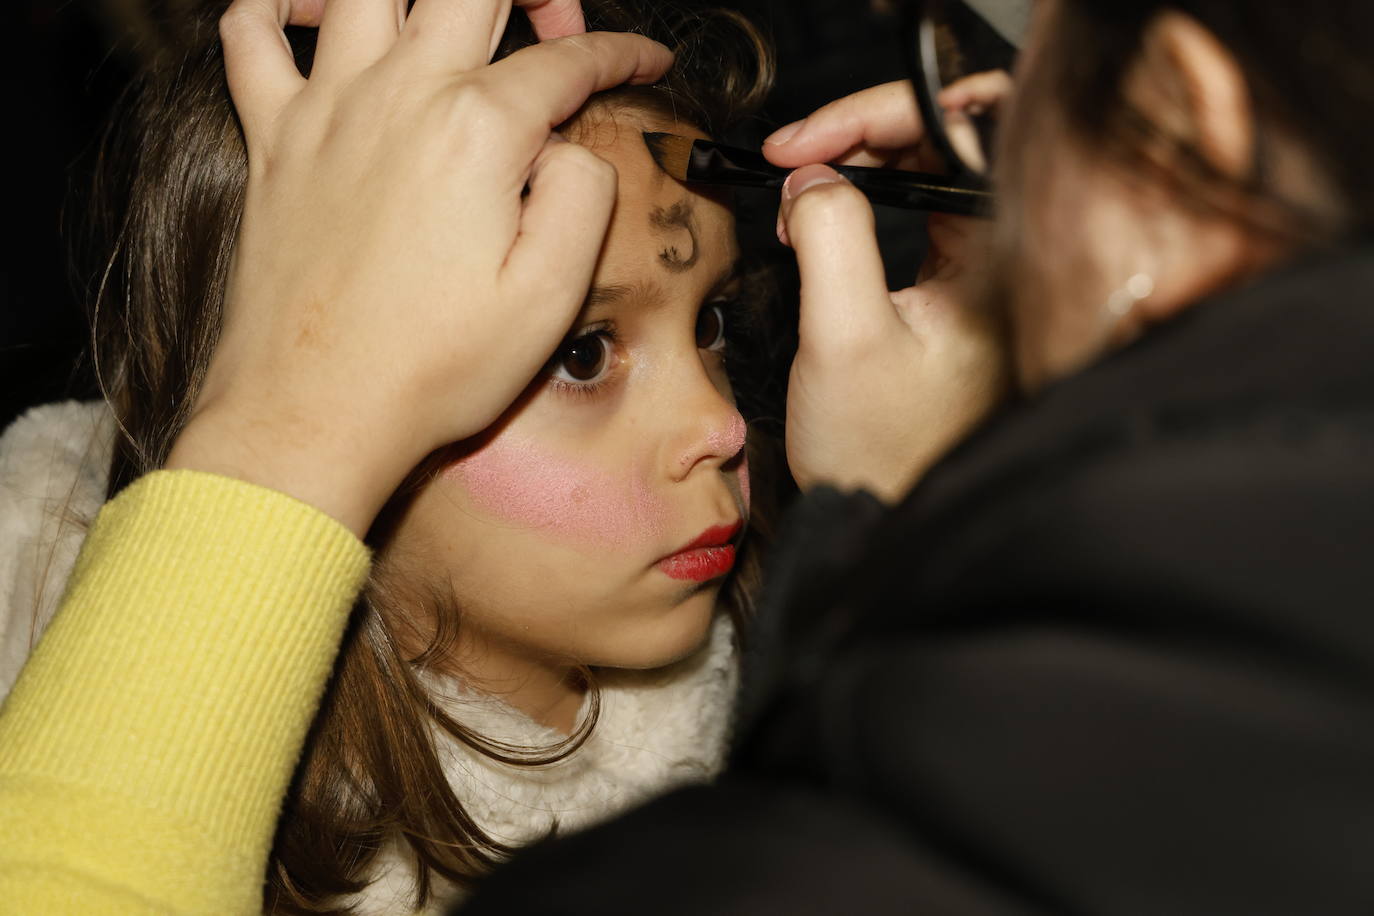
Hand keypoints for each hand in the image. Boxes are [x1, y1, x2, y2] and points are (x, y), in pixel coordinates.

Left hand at [165, 0, 671, 535]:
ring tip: (453, 19)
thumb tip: (568, 146)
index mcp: (477, 131)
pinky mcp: (273, 140)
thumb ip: (583, 193)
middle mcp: (398, 95)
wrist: (317, 412)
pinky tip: (317, 19)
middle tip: (558, 32)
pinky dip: (277, 6)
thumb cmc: (433, 367)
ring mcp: (326, 110)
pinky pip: (250, 32)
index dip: (620, 53)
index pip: (567, 59)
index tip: (645, 62)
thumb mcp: (551, 296)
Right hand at [765, 79, 1010, 502]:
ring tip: (795, 191)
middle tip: (789, 154)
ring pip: (925, 165)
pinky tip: (817, 215)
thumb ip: (831, 238)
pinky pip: (912, 204)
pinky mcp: (949, 279)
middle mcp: (1003, 251)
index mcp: (1003, 258)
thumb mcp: (843, 339)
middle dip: (861, 130)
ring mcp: (978, 263)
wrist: (881, 507)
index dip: (880, 115)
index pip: (965, 131)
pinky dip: (860, 196)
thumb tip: (812, 173)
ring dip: (855, 160)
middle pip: (947, 135)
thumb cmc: (875, 448)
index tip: (803, 142)